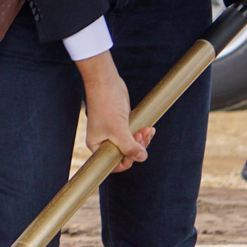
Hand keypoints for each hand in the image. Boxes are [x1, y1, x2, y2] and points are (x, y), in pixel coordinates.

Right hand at [76, 50, 153, 172]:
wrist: (106, 82)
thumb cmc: (107, 104)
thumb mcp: (118, 129)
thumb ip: (129, 146)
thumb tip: (142, 158)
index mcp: (97, 146)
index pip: (113, 164)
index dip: (127, 161)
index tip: (136, 152)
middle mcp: (104, 141)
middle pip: (124, 154)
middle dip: (137, 147)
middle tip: (142, 135)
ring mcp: (113, 132)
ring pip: (131, 144)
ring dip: (142, 140)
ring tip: (148, 130)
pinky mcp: (121, 124)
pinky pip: (133, 134)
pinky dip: (142, 133)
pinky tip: (150, 128)